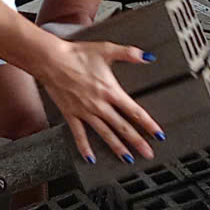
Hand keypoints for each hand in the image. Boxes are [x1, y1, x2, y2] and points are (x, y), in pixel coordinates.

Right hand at [36, 39, 160, 166]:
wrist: (51, 60)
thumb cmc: (76, 54)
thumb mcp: (107, 49)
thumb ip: (129, 53)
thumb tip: (147, 56)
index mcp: (110, 91)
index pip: (134, 111)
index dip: (148, 124)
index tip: (158, 135)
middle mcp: (99, 105)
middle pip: (123, 127)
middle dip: (138, 142)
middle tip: (148, 153)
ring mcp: (85, 112)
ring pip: (105, 134)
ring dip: (118, 148)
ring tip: (128, 159)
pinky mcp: (71, 114)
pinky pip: (79, 134)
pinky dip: (85, 147)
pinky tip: (90, 158)